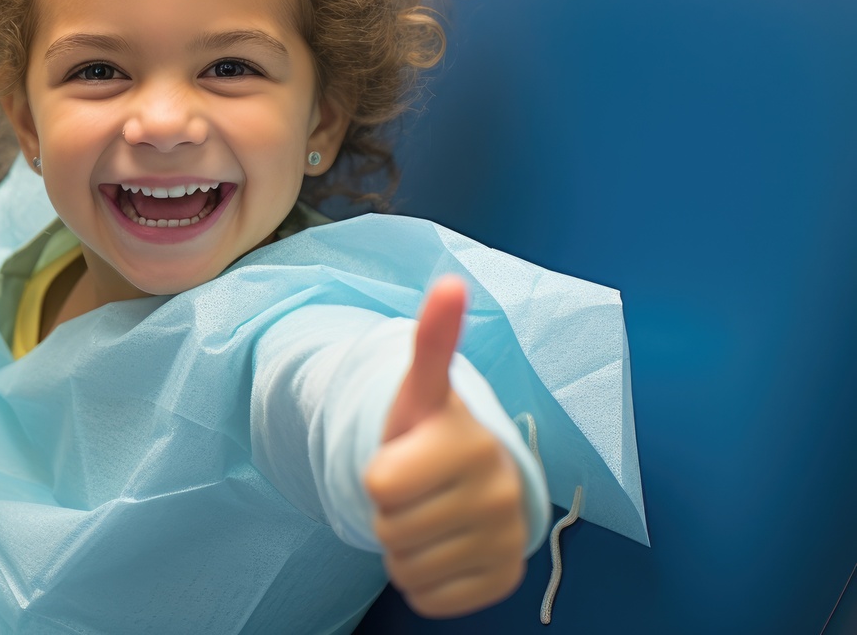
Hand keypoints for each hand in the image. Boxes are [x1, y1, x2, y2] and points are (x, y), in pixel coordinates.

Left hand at [363, 275, 528, 617]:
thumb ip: (432, 342)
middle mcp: (500, 493)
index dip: (378, 472)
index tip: (406, 457)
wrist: (474, 478)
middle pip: (389, 529)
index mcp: (471, 444)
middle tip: (417, 489)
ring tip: (428, 513)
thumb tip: (449, 284)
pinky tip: (443, 546)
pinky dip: (424, 581)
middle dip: (391, 511)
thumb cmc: (433, 433)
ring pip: (406, 569)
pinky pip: (429, 600)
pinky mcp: (503, 580)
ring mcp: (507, 541)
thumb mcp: (421, 390)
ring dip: (405, 547)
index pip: (378, 485)